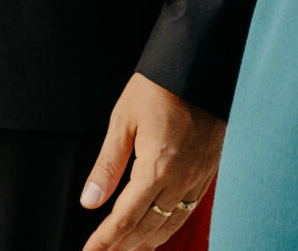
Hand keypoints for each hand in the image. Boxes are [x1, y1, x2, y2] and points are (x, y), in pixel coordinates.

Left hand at [80, 74, 223, 250]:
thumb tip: (90, 200)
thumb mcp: (124, 121)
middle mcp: (181, 178)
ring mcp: (198, 177)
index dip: (106, 240)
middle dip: (124, 246)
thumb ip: (107, 165)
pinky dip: (170, 227)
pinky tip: (159, 230)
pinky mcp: (208, 171)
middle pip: (148, 227)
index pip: (126, 217)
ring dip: (147, 242)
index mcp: (157, 167)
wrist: (201, 65)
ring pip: (171, 223)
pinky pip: (188, 210)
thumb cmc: (159, 87)